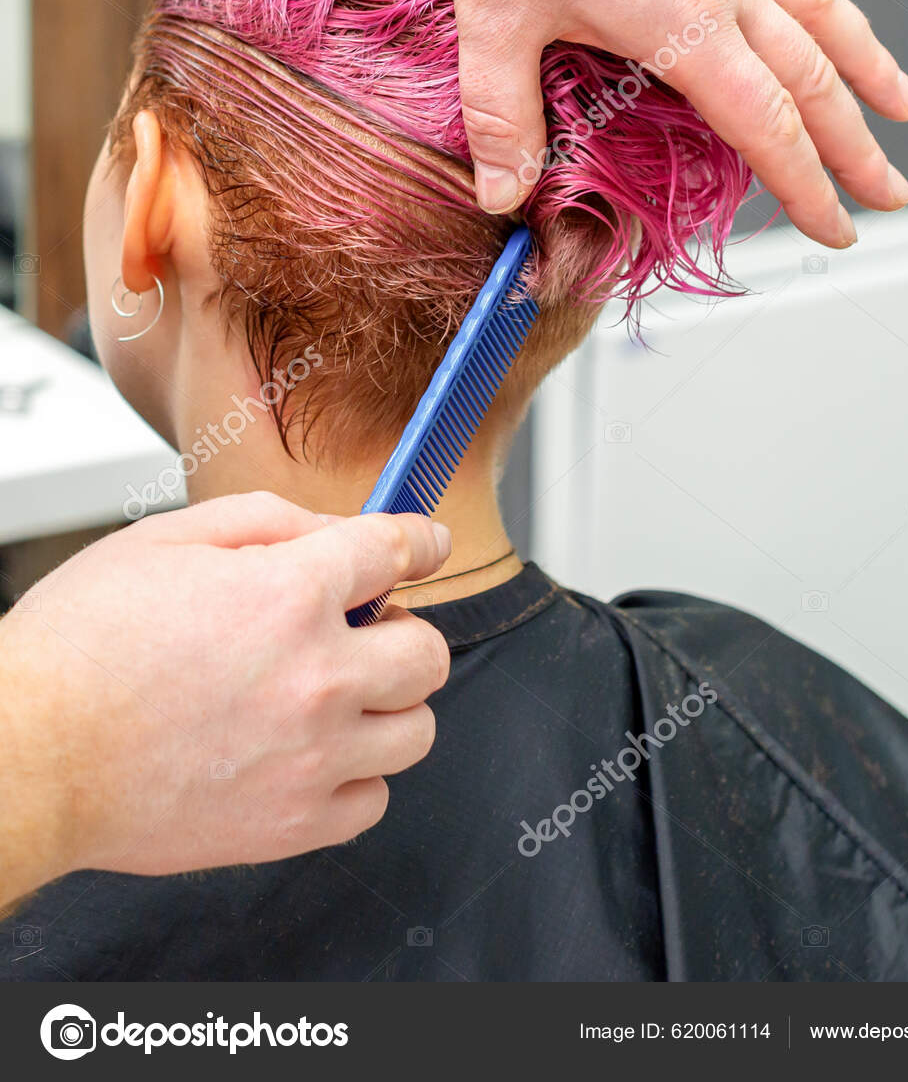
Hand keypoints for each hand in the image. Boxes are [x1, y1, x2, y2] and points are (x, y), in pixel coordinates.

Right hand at [0, 495, 450, 900]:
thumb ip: (265, 521)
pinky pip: (373, 801)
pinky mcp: (291, 825)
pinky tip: (315, 754)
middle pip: (427, 650)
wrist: (29, 755)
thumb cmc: (79, 647)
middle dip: (401, 628)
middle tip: (362, 629)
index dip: (416, 541)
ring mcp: (312, 757)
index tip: (424, 545)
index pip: (395, 552)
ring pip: (417, 730)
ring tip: (338, 694)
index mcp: (289, 593)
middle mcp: (317, 675)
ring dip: (388, 705)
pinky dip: (358, 776)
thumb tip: (333, 530)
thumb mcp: (165, 540)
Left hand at [375, 0, 907, 246]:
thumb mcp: (495, 18)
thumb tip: (502, 194)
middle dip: (855, 143)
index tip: (837, 229)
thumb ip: (503, 115)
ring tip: (903, 100)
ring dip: (863, 58)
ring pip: (814, 3)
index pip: (764, 125)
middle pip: (809, 74)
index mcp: (684, 19)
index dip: (806, 186)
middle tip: (892, 191)